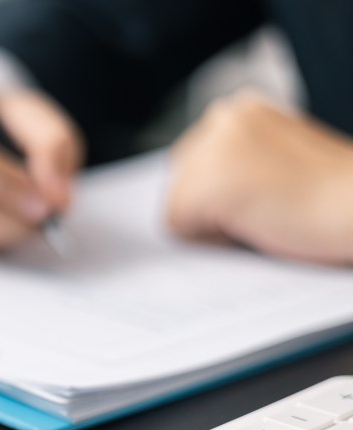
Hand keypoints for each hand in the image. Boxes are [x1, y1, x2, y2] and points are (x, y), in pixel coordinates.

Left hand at [168, 94, 352, 264]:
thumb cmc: (332, 195)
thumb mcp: (276, 161)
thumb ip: (237, 163)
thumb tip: (192, 195)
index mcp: (239, 110)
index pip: (193, 165)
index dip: (223, 193)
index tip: (264, 194)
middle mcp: (220, 118)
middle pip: (178, 183)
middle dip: (211, 205)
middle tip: (268, 205)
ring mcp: (210, 149)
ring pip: (176, 205)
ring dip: (213, 221)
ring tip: (265, 212)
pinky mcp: (206, 184)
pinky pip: (179, 227)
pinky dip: (213, 238)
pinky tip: (257, 223)